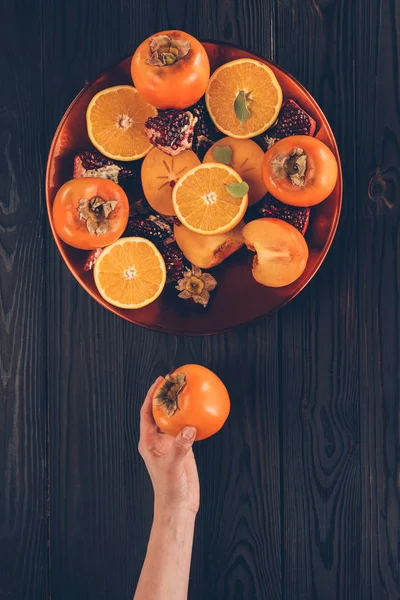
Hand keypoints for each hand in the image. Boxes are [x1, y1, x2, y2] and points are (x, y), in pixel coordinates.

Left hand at [138, 378, 199, 514]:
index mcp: (148, 441)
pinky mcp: (184, 448)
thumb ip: (180, 447)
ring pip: (173, 419)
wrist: (179, 505)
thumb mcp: (172, 466)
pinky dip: (192, 419)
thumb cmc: (169, 488)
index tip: (160, 382)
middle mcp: (158, 440)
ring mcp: (171, 443)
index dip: (151, 396)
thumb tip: (189, 428)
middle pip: (160, 412)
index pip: (147, 413)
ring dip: (179, 406)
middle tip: (175, 381)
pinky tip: (200, 412)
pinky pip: (187, 429)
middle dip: (165, 396)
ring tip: (187, 391)